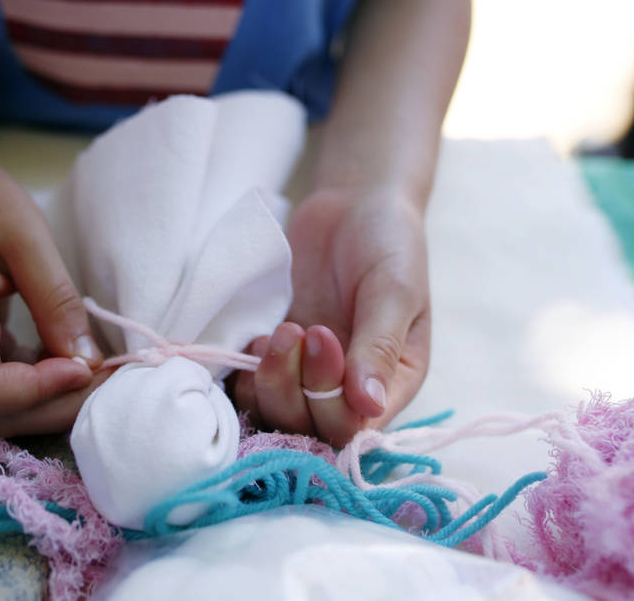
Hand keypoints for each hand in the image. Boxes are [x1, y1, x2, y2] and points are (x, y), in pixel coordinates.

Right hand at [0, 150, 109, 436]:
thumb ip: (56, 300)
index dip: (35, 393)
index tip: (85, 367)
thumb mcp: (28, 237)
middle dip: (52, 405)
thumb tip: (88, 362)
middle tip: (108, 380)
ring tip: (97, 372)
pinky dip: (37, 385)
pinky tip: (71, 362)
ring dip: (49, 400)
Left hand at [233, 186, 430, 446]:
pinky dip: (239, 372)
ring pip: (270, 414)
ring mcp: (303, 375)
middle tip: (293, 329)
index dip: (328, 399)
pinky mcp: (271, 356)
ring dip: (262, 382)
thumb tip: (367, 405)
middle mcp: (345, 391)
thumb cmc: (389, 242)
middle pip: (306, 429)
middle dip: (290, 389)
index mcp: (390, 385)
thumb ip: (379, 346)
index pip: (352, 429)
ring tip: (274, 330)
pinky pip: (245, 387)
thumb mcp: (395, 289)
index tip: (323, 336)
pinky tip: (251, 334)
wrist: (353, 204)